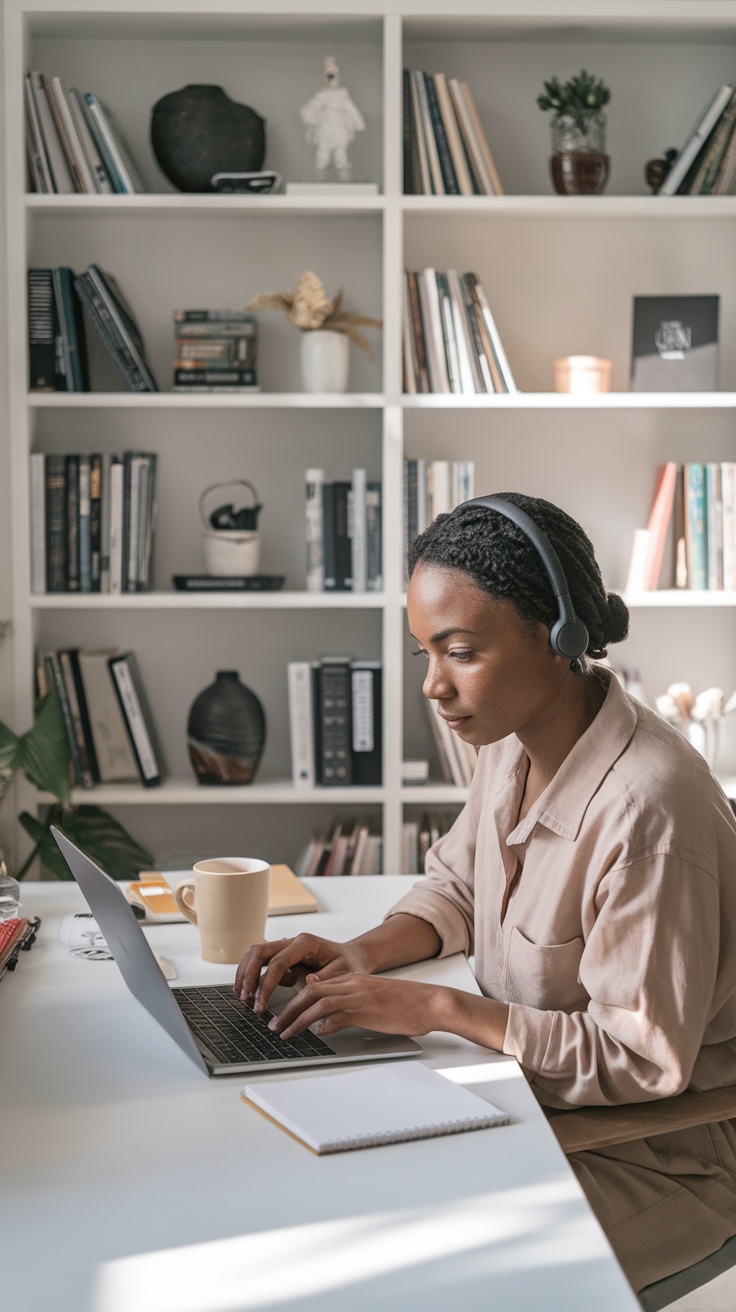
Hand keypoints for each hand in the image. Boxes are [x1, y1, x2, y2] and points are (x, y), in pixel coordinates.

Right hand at [234, 933, 373, 1013]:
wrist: (353, 958)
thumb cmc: (349, 965)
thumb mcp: (344, 974)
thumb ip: (325, 979)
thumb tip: (307, 982)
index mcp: (306, 943)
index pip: (278, 962)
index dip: (266, 984)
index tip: (260, 1005)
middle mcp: (293, 941)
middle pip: (259, 951)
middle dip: (248, 975)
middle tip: (244, 998)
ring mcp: (286, 947)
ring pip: (256, 954)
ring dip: (245, 974)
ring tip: (242, 997)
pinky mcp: (284, 957)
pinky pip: (261, 963)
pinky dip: (251, 975)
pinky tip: (248, 992)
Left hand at [268, 972, 446, 1039]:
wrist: (430, 1002)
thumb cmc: (405, 1004)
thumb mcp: (372, 998)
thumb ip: (348, 1002)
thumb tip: (324, 1019)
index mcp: (353, 980)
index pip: (314, 985)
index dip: (294, 999)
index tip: (280, 1013)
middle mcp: (352, 984)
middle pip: (310, 992)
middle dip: (287, 1009)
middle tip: (273, 1025)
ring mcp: (359, 996)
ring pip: (317, 1003)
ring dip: (296, 1019)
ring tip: (283, 1033)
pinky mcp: (367, 1011)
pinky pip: (338, 1016)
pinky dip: (323, 1026)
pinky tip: (316, 1035)